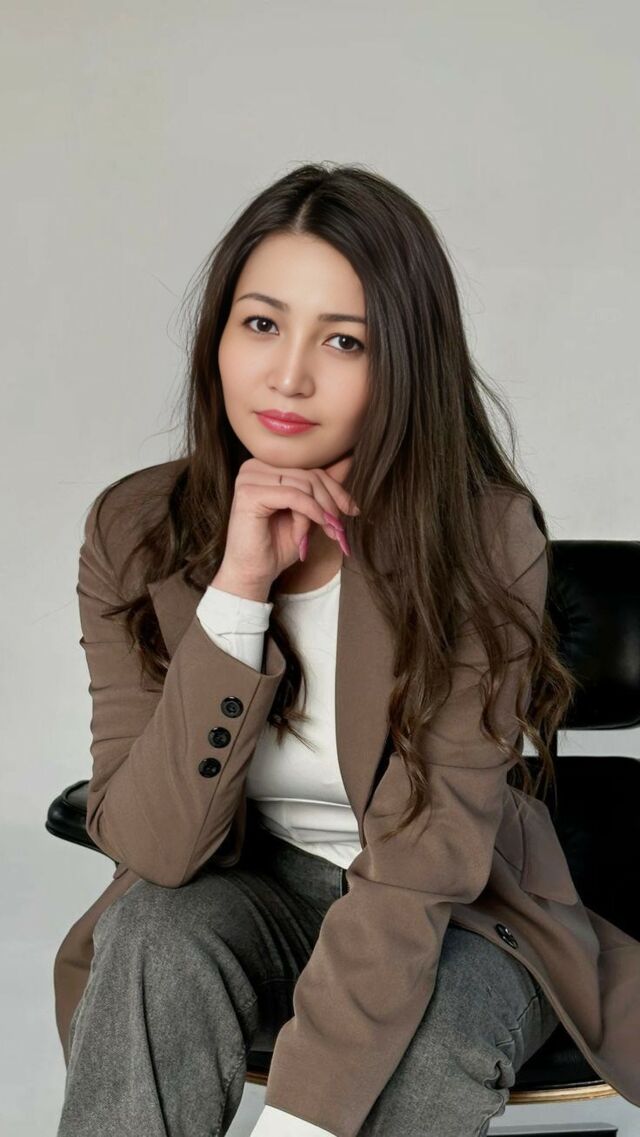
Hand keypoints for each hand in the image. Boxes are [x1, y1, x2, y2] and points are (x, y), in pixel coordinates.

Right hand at [215, 455, 359, 591]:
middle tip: (338, 529)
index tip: (352, 510)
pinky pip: (293, 496)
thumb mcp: (308, 513)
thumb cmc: (277, 545)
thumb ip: (322, 488)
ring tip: (319, 534)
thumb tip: (348, 459)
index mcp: (267, 466)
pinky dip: (309, 513)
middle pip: (310, 475)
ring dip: (318, 513)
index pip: (311, 467)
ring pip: (304, 485)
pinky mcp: (249, 493)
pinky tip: (306, 533)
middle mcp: (255, 466)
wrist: (253, 573)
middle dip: (330, 503)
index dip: (336, 489)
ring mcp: (249, 478)